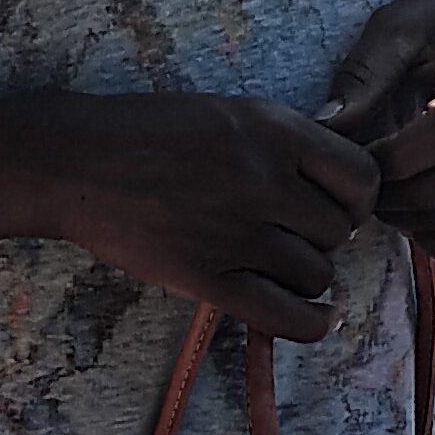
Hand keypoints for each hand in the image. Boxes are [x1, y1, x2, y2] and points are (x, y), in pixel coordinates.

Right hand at [0, 90, 383, 342]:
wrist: (73, 162)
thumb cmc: (145, 132)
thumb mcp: (225, 113)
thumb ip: (282, 142)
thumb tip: (335, 181)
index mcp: (271, 130)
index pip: (361, 176)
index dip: (355, 196)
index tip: (332, 202)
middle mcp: (263, 180)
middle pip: (337, 230)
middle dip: (322, 236)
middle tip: (289, 233)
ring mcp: (236, 233)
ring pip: (316, 273)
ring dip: (305, 273)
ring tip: (274, 263)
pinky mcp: (208, 278)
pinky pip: (288, 316)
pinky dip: (313, 322)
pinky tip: (317, 316)